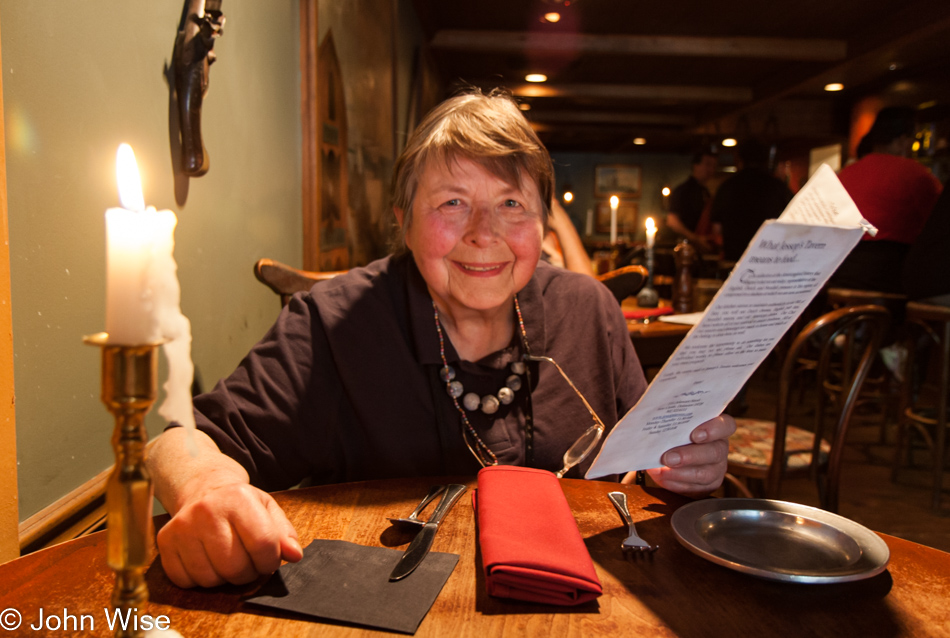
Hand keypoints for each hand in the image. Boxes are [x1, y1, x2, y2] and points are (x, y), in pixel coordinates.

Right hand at [156, 481, 302, 587]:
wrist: (202, 489)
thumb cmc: (238, 503)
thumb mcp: (267, 509)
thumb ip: (284, 533)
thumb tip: (294, 555)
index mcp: (238, 498)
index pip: (262, 544)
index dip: (270, 560)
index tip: (268, 559)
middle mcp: (206, 510)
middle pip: (235, 566)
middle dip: (248, 572)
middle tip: (248, 562)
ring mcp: (183, 527)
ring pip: (211, 578)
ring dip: (224, 578)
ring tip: (228, 559)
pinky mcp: (165, 542)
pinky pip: (186, 581)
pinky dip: (200, 580)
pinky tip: (207, 560)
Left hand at [646, 415, 734, 496]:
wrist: (669, 454)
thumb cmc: (672, 430)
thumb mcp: (672, 420)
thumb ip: (667, 414)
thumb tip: (651, 412)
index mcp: (716, 426)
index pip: (726, 425)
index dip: (714, 429)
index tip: (695, 435)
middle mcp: (719, 447)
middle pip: (714, 452)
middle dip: (689, 456)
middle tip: (668, 457)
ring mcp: (717, 468)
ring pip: (705, 474)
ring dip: (680, 473)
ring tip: (660, 471)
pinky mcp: (708, 485)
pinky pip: (695, 488)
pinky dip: (675, 483)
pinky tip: (661, 477)